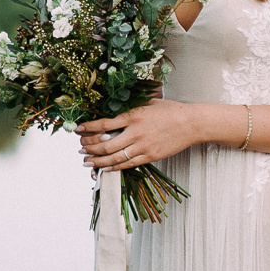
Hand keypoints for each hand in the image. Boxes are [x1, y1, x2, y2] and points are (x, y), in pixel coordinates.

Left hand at [78, 98, 205, 171]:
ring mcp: (142, 146)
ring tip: (87, 161)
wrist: (191, 124)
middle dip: (89, 147)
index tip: (78, 129)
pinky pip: (128, 164)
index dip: (88, 128)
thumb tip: (113, 108)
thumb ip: (131, 106)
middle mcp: (135, 132)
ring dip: (97, 161)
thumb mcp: (149, 102)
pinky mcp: (150, 156)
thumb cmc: (171, 110)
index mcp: (134, 115)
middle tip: (80, 148)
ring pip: (114, 157)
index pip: (104, 123)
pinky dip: (114, 168)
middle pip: (105, 144)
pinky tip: (104, 168)